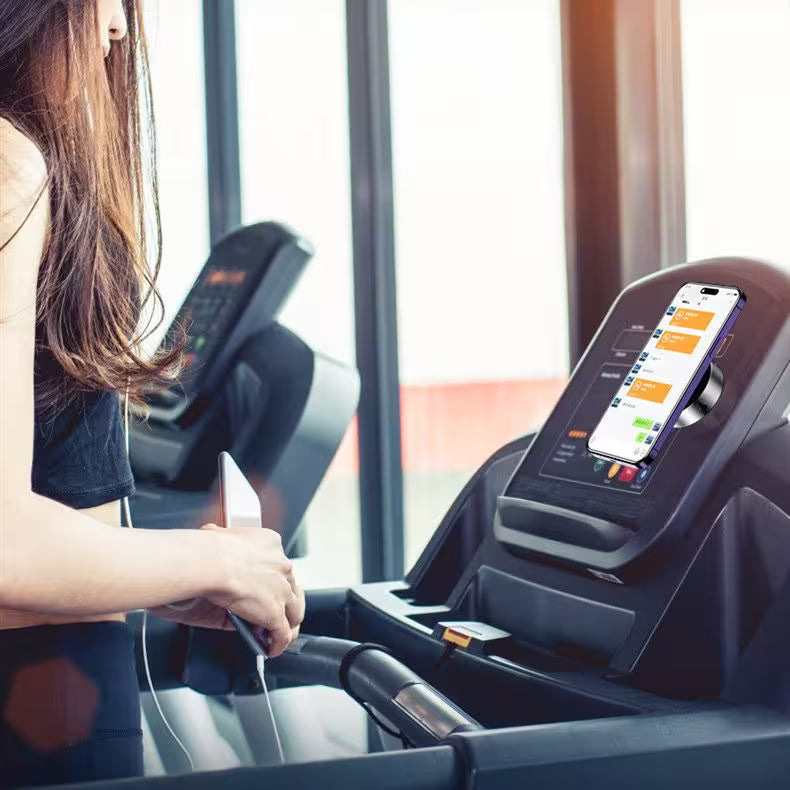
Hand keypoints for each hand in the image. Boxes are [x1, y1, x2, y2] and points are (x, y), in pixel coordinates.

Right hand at [197, 523, 303, 655]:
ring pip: (294, 611)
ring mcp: (280, 590)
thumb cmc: (205, 549)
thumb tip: (219, 554)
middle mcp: (281, 565)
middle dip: (284, 601)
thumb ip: (227, 551)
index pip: (278, 563)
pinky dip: (278, 643)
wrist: (208, 562)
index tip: (263, 587)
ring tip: (276, 634)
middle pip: (291, 587)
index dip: (272, 578)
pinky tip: (270, 649)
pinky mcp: (274, 612)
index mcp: (269, 543)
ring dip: (287, 623)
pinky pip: (282, 632)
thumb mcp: (220, 540)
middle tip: (273, 613)